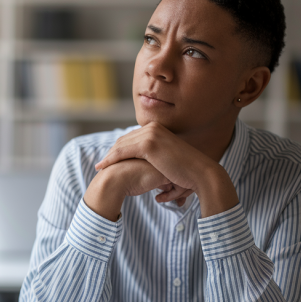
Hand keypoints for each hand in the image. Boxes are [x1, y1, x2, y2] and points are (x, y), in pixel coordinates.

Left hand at [94, 122, 238, 217]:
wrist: (200, 173)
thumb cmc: (187, 172)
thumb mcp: (169, 160)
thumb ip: (158, 160)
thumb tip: (152, 170)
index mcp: (158, 129)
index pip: (133, 138)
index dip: (120, 149)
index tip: (110, 159)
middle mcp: (153, 128)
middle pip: (125, 140)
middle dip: (112, 152)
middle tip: (102, 163)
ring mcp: (150, 134)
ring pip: (121, 145)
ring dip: (109, 156)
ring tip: (100, 167)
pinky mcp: (148, 144)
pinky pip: (123, 151)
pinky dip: (111, 159)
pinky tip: (104, 166)